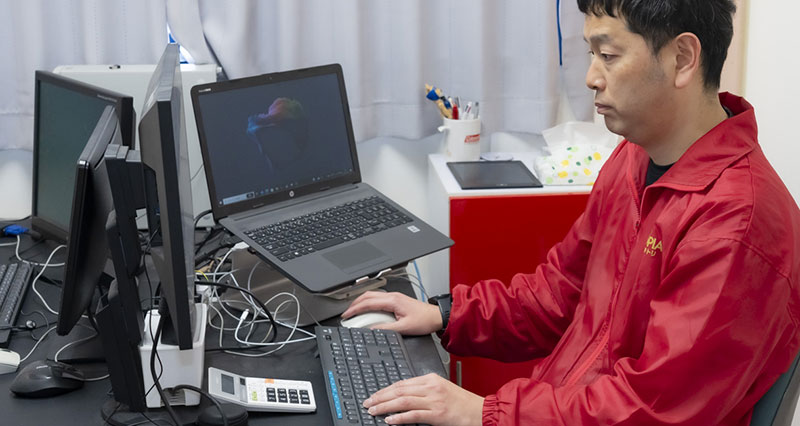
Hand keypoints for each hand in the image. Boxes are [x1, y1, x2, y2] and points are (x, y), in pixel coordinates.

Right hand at [341, 291, 441, 334]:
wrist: (437, 317)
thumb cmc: (424, 321)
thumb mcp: (403, 328)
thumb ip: (386, 328)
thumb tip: (371, 330)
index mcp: (392, 301)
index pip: (368, 303)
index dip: (355, 309)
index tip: (347, 315)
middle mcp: (393, 296)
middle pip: (367, 296)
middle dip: (354, 304)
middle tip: (346, 314)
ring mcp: (395, 297)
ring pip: (372, 296)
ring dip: (361, 302)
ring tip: (354, 311)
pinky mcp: (397, 300)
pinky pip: (378, 298)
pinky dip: (369, 303)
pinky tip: (367, 309)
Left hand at [363, 373, 483, 425]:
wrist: (481, 412)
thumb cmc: (463, 403)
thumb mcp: (442, 390)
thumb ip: (424, 391)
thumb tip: (403, 396)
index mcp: (431, 379)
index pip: (402, 383)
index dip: (385, 389)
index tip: (375, 395)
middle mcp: (431, 387)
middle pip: (399, 390)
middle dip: (381, 396)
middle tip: (368, 402)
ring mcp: (434, 400)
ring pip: (403, 401)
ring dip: (385, 406)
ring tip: (373, 411)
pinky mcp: (437, 413)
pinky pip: (414, 415)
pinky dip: (399, 417)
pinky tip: (390, 420)